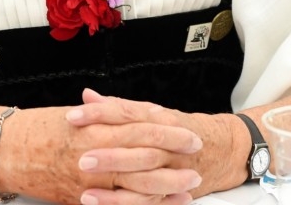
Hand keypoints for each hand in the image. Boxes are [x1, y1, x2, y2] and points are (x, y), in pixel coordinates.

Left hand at [66, 89, 206, 204]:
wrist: (219, 148)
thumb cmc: (176, 128)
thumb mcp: (150, 112)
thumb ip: (117, 107)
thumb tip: (87, 96)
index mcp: (158, 118)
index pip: (125, 112)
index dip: (98, 114)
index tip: (72, 117)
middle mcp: (167, 143)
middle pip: (137, 148)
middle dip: (109, 155)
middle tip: (80, 158)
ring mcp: (173, 169)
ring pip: (145, 180)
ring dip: (115, 188)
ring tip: (86, 190)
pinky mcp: (173, 191)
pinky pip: (149, 202)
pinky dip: (124, 204)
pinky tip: (99, 203)